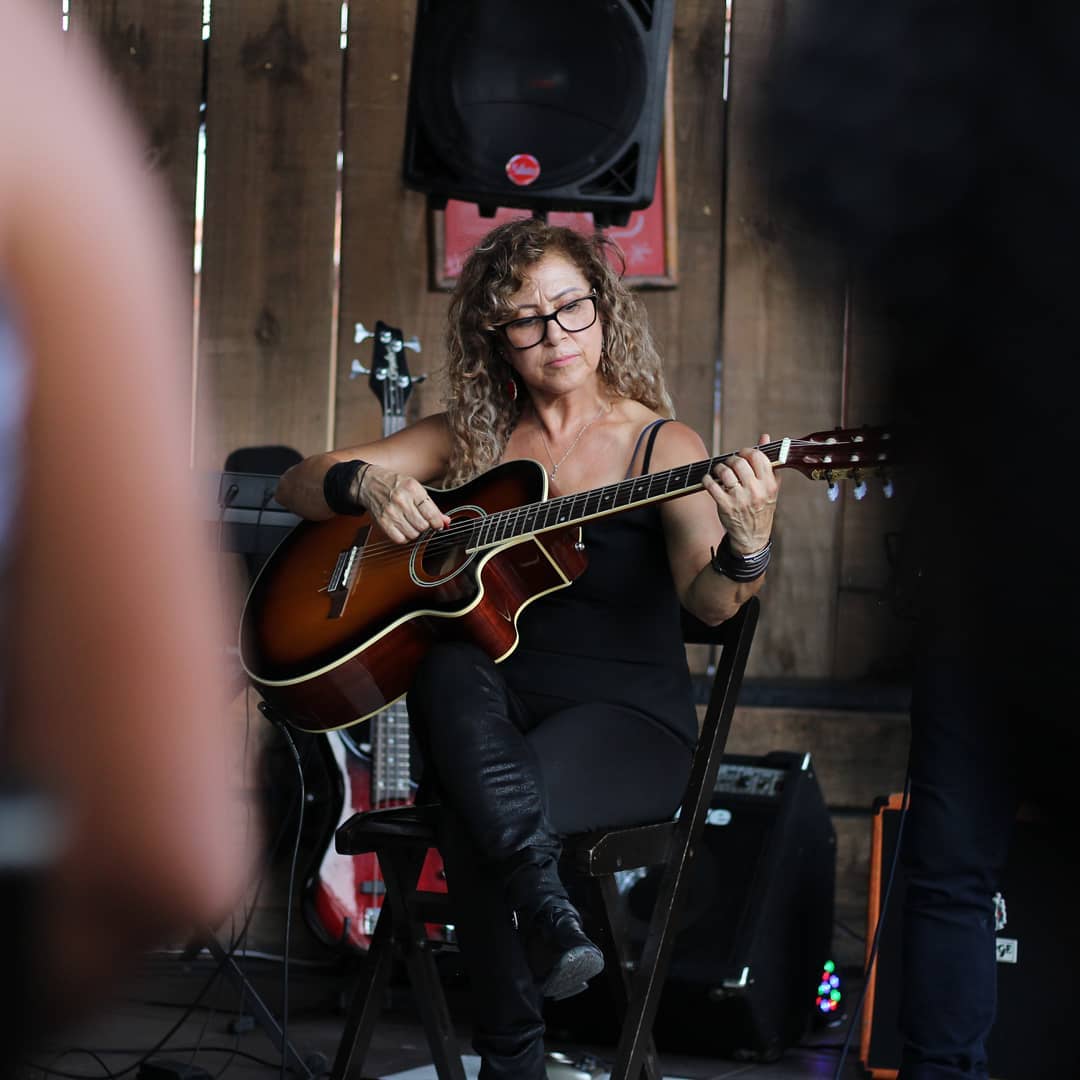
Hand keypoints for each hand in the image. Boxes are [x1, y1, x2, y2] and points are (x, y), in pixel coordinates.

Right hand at [360, 464, 449, 543]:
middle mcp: (401, 500)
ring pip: (413, 534)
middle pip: (423, 526)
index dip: (438, 523)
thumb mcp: (416, 488)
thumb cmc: (395, 485)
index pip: (431, 513)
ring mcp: (391, 512)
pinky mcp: (382, 522)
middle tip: (422, 521)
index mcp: (412, 489)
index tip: (438, 525)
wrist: (370, 483)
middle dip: (426, 526)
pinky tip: (403, 528)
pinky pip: (400, 539)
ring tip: (411, 523)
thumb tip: (446, 522)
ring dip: (415, 532)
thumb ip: (432, 506)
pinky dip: (404, 537)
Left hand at [701, 434, 779, 553]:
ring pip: (724, 472)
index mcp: (769, 485)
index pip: (758, 457)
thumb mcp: (770, 487)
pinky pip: (711, 485)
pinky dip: (707, 479)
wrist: (752, 536)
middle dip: (731, 460)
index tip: (743, 455)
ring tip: (720, 472)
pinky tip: (709, 480)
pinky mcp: (725, 506)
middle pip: (739, 462)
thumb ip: (768, 462)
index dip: (747, 451)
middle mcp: (756, 491)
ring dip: (719, 468)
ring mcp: (740, 499)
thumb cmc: (761, 508)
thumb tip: (764, 436)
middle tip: (729, 464)